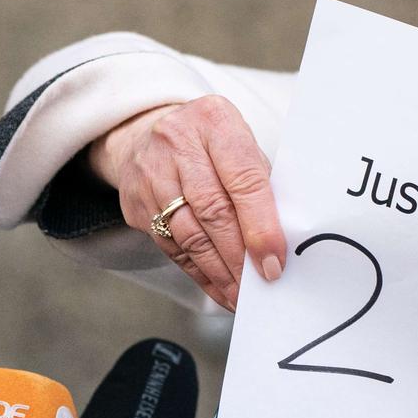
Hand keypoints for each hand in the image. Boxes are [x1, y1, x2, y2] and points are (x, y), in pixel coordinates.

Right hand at [89, 95, 286, 310]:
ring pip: (189, 234)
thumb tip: (280, 242)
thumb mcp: (241, 144)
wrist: (149, 131)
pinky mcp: (136, 204)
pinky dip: (199, 272)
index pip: (243, 180)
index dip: (260, 226)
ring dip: (219, 272)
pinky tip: (219, 287)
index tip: (274, 261)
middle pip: (213, 211)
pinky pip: (172, 247)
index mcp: (216, 123)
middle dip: (239, 256)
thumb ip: (261, 185)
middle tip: (260, 286)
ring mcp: (150, 174)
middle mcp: (177, 144)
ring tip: (241, 295)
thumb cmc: (212, 143)